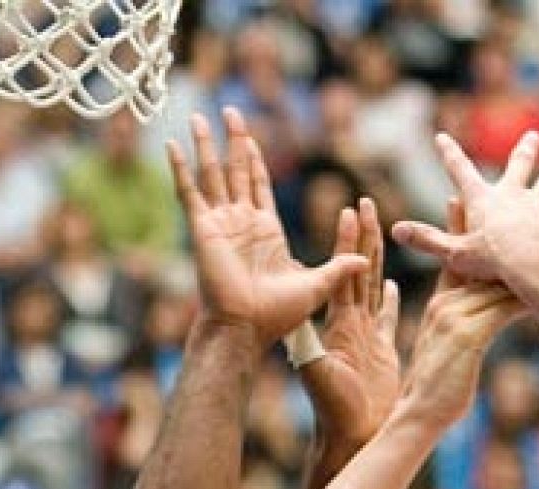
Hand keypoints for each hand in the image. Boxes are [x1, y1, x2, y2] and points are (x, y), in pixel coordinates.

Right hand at [167, 108, 365, 343]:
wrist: (248, 328)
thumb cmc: (279, 315)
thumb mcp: (318, 284)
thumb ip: (340, 267)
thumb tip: (366, 259)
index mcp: (264, 229)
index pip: (258, 184)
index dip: (254, 159)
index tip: (251, 136)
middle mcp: (240, 221)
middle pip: (235, 170)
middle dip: (234, 140)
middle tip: (230, 110)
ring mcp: (220, 223)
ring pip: (212, 174)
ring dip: (205, 145)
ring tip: (199, 116)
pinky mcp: (203, 228)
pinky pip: (189, 192)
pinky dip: (180, 169)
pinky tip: (172, 145)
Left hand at [303, 197, 401, 448]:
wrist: (350, 436)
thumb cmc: (334, 410)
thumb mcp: (318, 374)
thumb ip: (309, 348)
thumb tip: (293, 324)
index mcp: (339, 322)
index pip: (344, 272)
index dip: (348, 241)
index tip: (350, 209)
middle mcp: (351, 322)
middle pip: (359, 269)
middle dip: (364, 236)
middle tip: (365, 201)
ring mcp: (366, 334)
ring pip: (374, 285)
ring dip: (376, 256)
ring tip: (382, 228)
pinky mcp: (382, 350)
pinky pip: (388, 316)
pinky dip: (390, 298)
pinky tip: (393, 282)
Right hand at [391, 131, 538, 297]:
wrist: (538, 265)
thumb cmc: (496, 261)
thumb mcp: (456, 254)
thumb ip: (428, 241)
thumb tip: (396, 230)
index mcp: (483, 201)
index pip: (460, 171)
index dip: (449, 154)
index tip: (442, 137)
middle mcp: (513, 195)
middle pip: (517, 166)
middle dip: (523, 150)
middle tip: (532, 135)